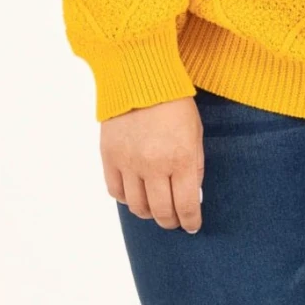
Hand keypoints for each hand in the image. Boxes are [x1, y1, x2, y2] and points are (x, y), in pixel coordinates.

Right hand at [101, 98, 204, 230]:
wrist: (140, 79)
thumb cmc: (174, 105)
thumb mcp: (195, 135)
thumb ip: (194, 168)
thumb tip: (191, 197)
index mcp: (182, 159)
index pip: (187, 205)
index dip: (190, 221)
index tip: (192, 226)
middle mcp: (154, 165)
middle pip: (161, 211)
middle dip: (170, 222)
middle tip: (174, 221)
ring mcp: (129, 162)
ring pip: (137, 206)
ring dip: (148, 213)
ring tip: (154, 210)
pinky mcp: (109, 156)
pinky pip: (115, 191)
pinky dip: (126, 199)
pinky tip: (134, 195)